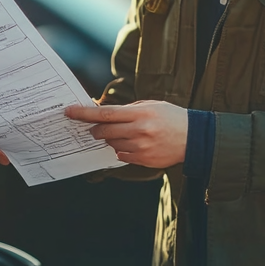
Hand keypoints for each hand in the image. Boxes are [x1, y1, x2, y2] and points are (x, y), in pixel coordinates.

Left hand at [65, 100, 187, 168]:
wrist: (194, 138)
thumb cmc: (171, 117)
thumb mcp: (151, 105)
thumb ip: (127, 109)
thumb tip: (103, 112)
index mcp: (140, 113)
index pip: (105, 114)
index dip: (85, 113)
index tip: (70, 112)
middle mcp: (139, 131)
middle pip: (104, 131)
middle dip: (95, 129)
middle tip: (92, 127)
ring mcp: (141, 147)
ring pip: (112, 144)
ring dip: (110, 139)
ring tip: (124, 133)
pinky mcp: (143, 160)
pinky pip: (121, 156)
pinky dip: (121, 149)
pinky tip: (132, 144)